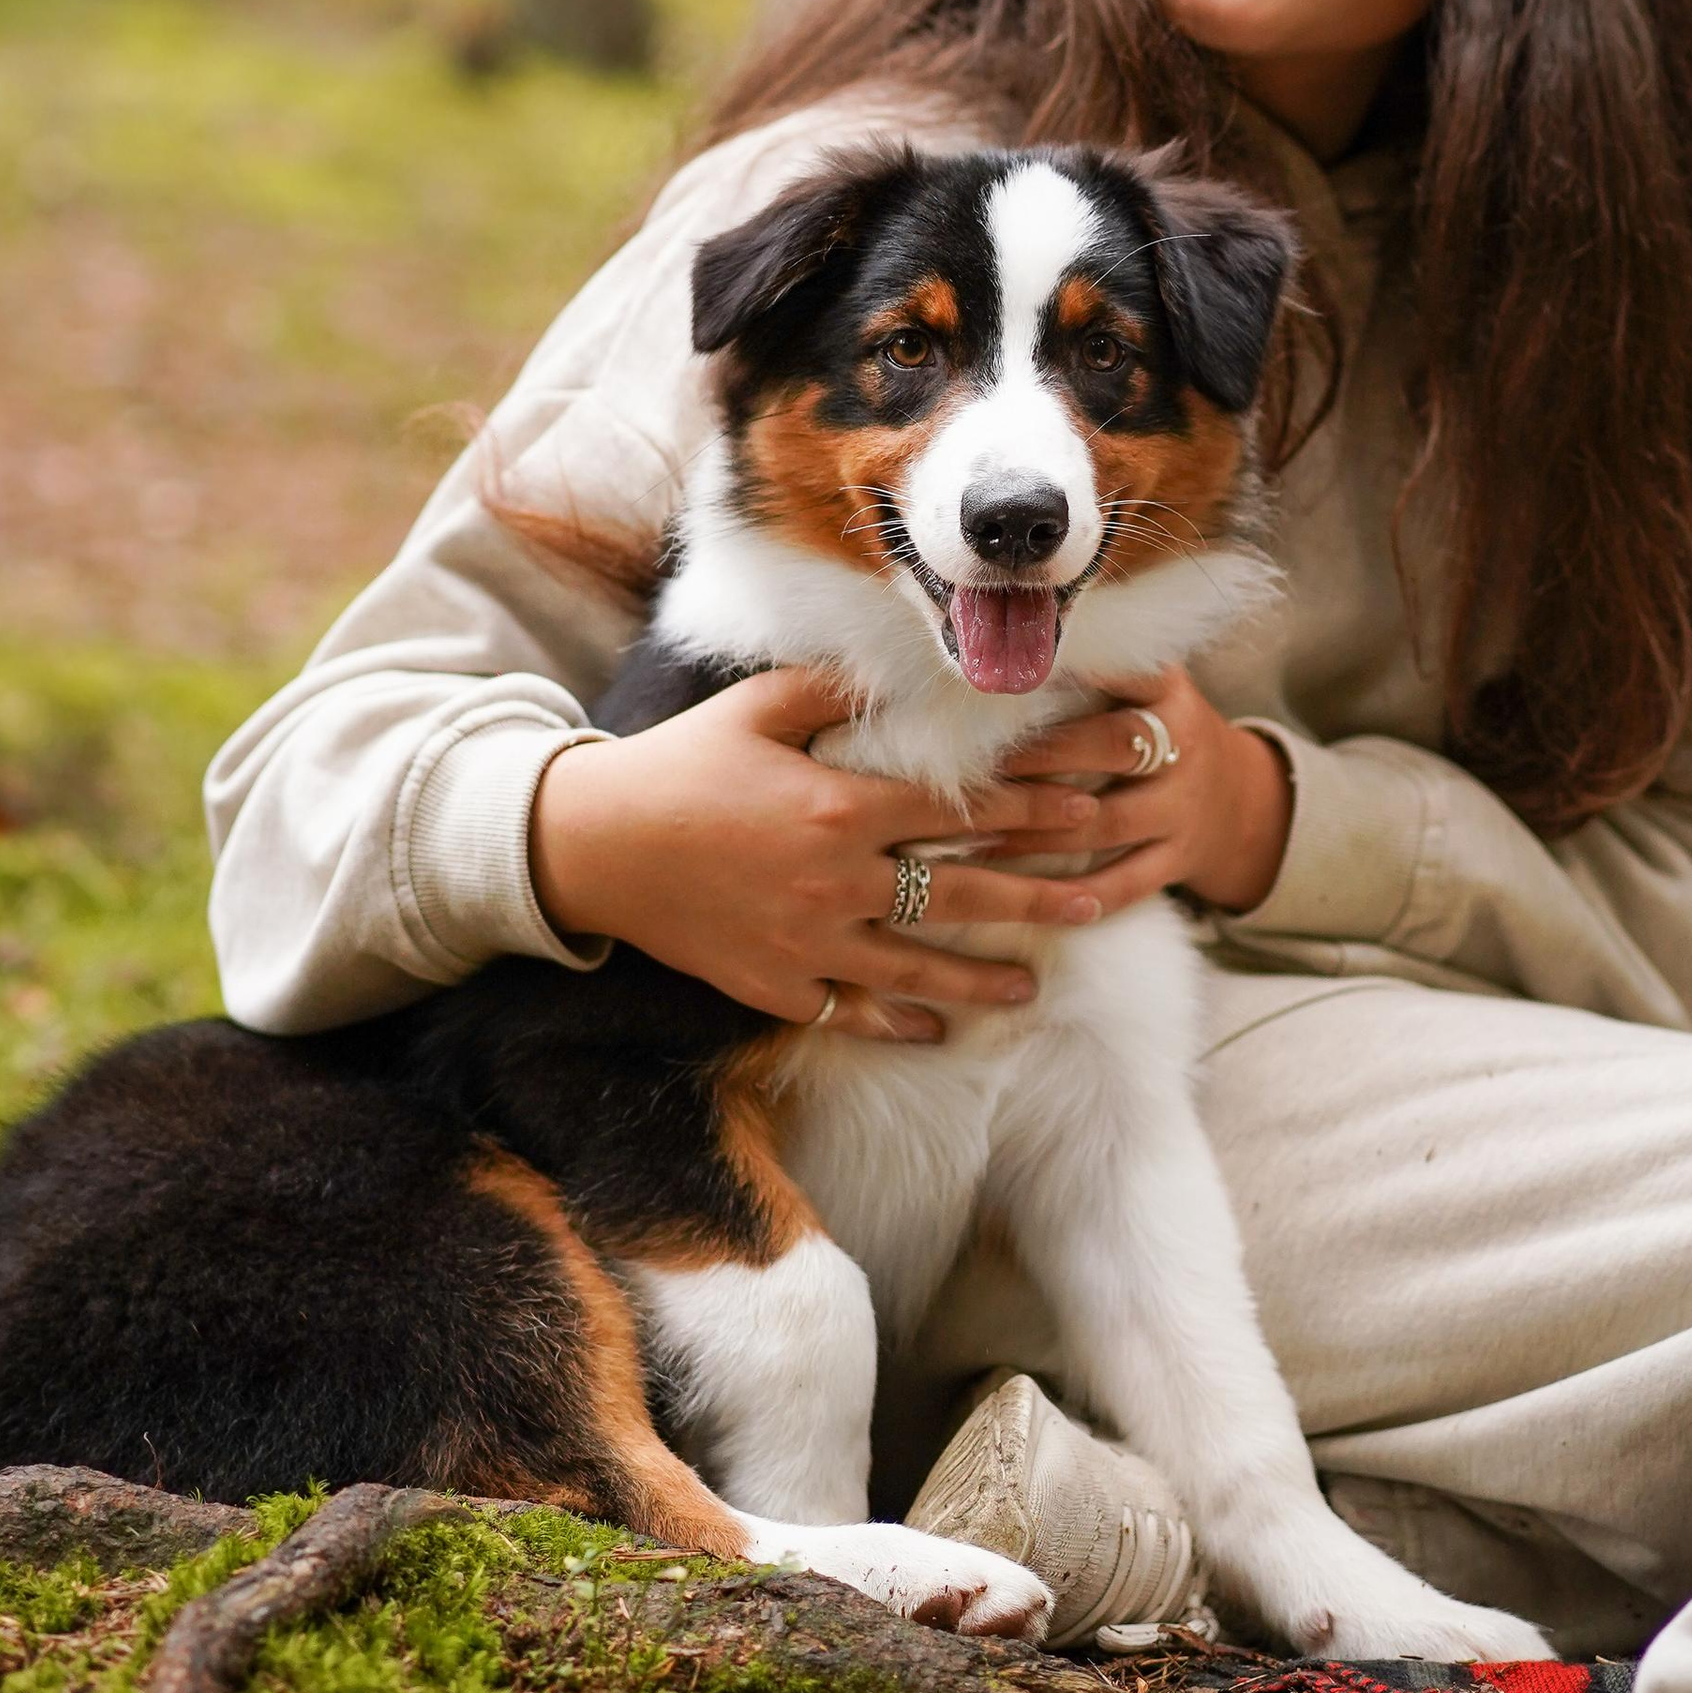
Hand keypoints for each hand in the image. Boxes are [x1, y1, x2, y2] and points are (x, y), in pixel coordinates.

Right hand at [526, 668, 1118, 1045]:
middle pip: (960, 895)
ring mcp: (807, 942)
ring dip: (982, 979)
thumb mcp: (754, 707)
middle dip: (1037, 897)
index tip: (1088, 807)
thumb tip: (899, 663)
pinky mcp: (774, 986)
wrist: (594, 845)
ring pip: (917, 969)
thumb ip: (833, 687)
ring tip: (1033, 990)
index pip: (959, 811)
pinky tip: (937, 1029)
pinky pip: (850, 1011)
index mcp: (839, 805)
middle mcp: (835, 880)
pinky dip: (897, 1022)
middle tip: (1097, 902)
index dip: (1032, 808)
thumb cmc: (677, 764)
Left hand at [982, 665, 1293, 919]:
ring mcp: (1183, 807)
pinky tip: (1030, 898)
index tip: (1019, 671)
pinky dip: (1078, 894)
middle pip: (1113, 745)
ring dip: (1040, 832)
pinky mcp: (1179, 858)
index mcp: (1169, 692)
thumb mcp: (1148, 691)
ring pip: (1108, 821)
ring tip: (979, 833)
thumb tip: (1000, 657)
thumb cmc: (1159, 732)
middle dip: (1042, 755)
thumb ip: (1095, 674)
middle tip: (977, 762)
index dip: (1080, 668)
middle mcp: (1183, 745)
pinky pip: (1127, 883)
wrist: (1238, 800)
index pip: (1130, 670)